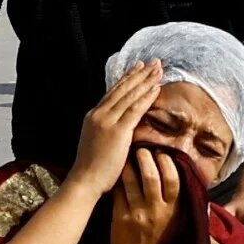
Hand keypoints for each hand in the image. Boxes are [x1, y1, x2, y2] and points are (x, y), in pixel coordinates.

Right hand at [68, 61, 162, 195]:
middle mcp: (99, 114)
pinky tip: (156, 88)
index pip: (113, 92)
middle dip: (140, 74)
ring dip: (146, 81)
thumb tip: (119, 126)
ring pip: (130, 95)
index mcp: (93, 116)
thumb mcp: (96, 142)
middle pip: (123, 89)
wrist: (84, 181)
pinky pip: (135, 110)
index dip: (127, 78)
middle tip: (154, 62)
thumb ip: (106, 130)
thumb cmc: (91, 169)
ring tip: (159, 70)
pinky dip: (147, 97)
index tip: (138, 67)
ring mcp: (107, 121)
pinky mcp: (117, 131)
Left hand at [111, 149, 181, 243]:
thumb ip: (186, 202)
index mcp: (174, 211)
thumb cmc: (160, 241)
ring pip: (132, 181)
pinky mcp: (120, 218)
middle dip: (145, 157)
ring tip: (127, 156)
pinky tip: (116, 173)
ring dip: (129, 165)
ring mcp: (138, 215)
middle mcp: (157, 211)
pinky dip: (117, 180)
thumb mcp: (179, 223)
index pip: (173, 179)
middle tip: (141, 148)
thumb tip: (195, 177)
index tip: (161, 152)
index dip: (166, 161)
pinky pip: (118, 192)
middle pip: (151, 176)